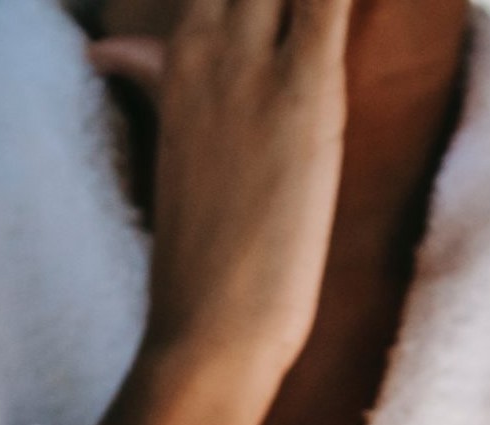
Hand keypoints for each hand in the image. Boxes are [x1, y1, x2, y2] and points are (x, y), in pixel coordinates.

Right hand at [86, 0, 356, 424]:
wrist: (211, 327)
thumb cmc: (200, 248)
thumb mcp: (170, 140)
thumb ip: (151, 77)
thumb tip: (107, 49)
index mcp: (179, 52)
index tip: (267, 15)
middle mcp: (209, 39)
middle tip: (308, 26)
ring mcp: (255, 59)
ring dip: (320, 0)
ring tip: (325, 32)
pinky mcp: (306, 85)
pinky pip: (331, 1)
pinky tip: (382, 3)